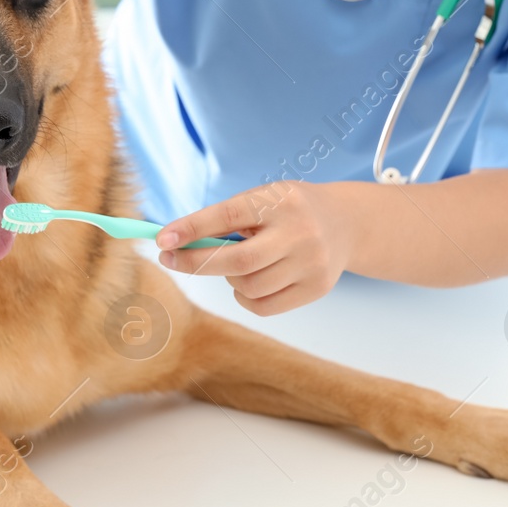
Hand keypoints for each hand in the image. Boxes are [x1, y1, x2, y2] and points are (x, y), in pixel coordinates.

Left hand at [154, 181, 353, 314]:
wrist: (345, 223)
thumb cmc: (287, 210)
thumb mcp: (261, 200)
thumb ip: (224, 221)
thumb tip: (175, 243)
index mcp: (280, 201)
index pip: (228, 216)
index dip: (192, 229)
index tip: (162, 240)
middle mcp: (300, 232)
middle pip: (238, 260)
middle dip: (196, 263)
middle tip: (170, 259)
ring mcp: (312, 262)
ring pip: (249, 287)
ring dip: (228, 279)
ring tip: (236, 264)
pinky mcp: (317, 288)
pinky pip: (263, 306)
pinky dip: (245, 297)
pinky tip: (251, 282)